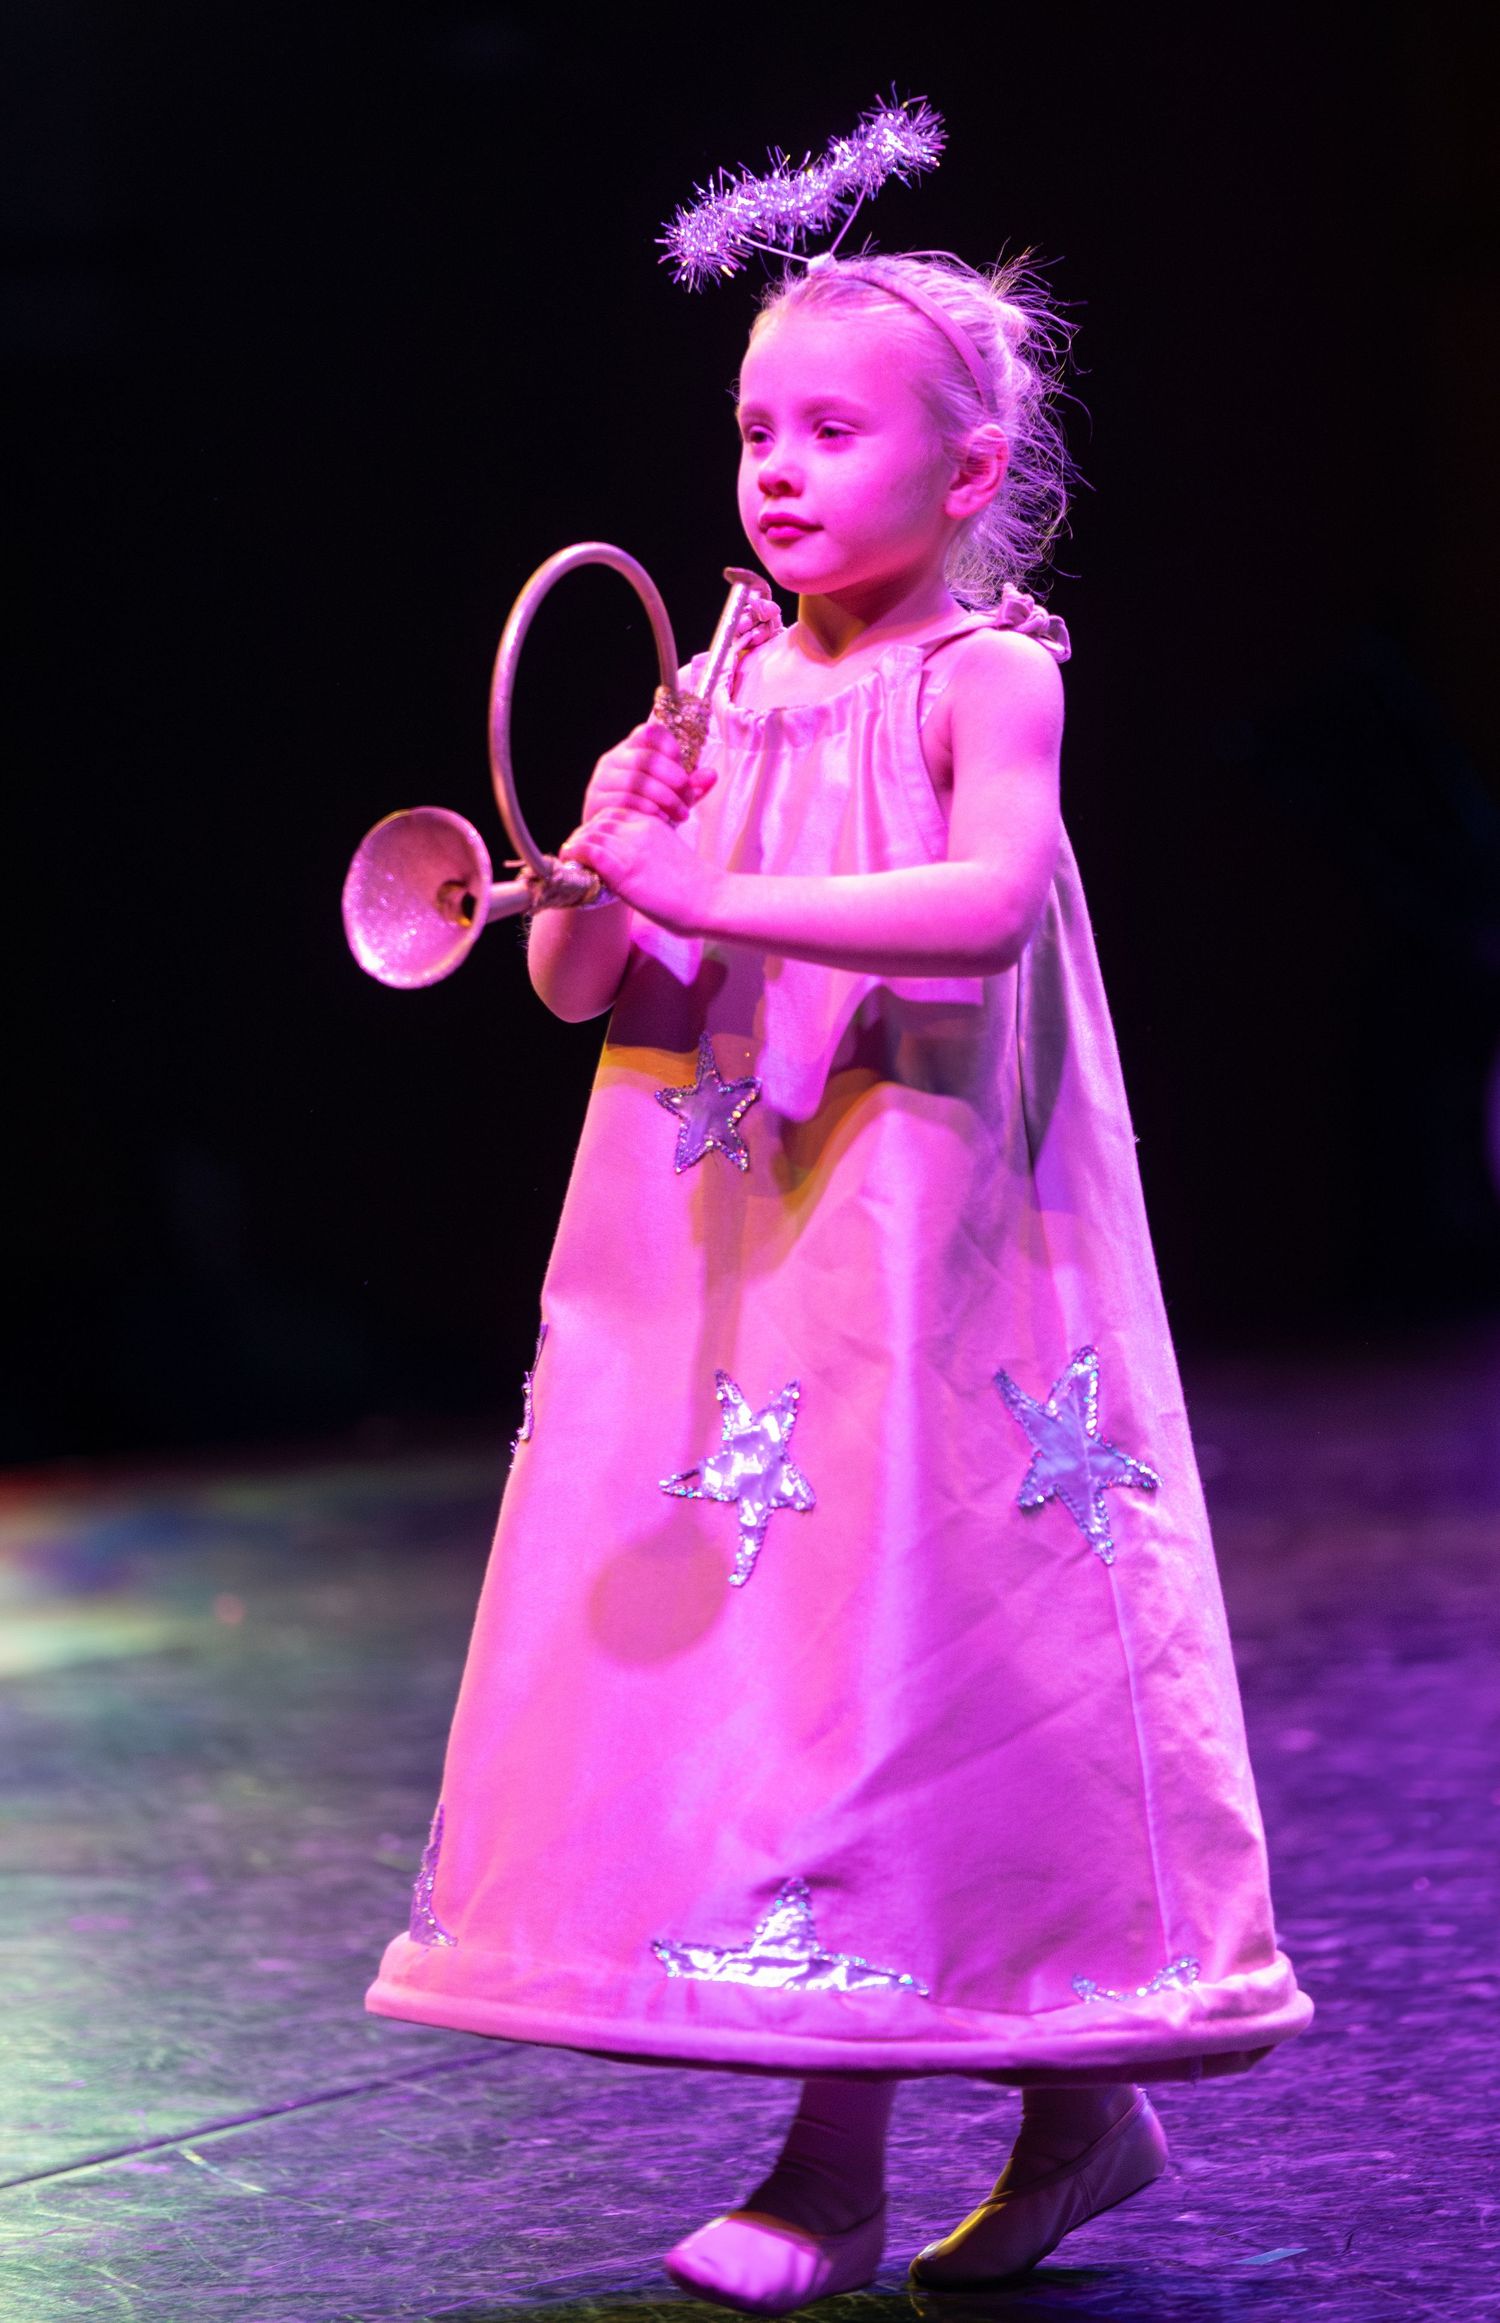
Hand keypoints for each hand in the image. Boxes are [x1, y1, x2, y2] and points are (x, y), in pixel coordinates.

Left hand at [559, 806, 721, 936]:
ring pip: (591, 834)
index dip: (599, 826)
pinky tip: (571, 860)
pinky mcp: (624, 870)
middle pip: (600, 822)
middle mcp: (640, 830)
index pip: (614, 814)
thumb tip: (636, 859)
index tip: (593, 841)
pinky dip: (576, 853)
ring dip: (577, 844)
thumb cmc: (696, 885)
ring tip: (571, 856)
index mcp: (653, 823)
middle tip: (577, 850)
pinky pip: (590, 852)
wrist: (710, 900)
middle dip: (585, 834)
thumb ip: (653, 846)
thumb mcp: (673, 851)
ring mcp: (631, 849)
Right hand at [582, 715, 714, 826]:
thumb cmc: (644, 810)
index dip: (672, 749)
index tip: (684, 772)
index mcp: (632, 749)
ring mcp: (602, 780)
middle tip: (689, 799)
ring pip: (638, 782)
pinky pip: (626, 802)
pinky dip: (649, 811)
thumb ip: (689, 786)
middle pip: (648, 759)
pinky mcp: (596, 802)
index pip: (652, 732)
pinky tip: (662, 820)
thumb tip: (711, 775)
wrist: (612, 837)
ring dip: (666, 799)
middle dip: (675, 781)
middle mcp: (614, 759)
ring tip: (681, 814)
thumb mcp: (670, 794)